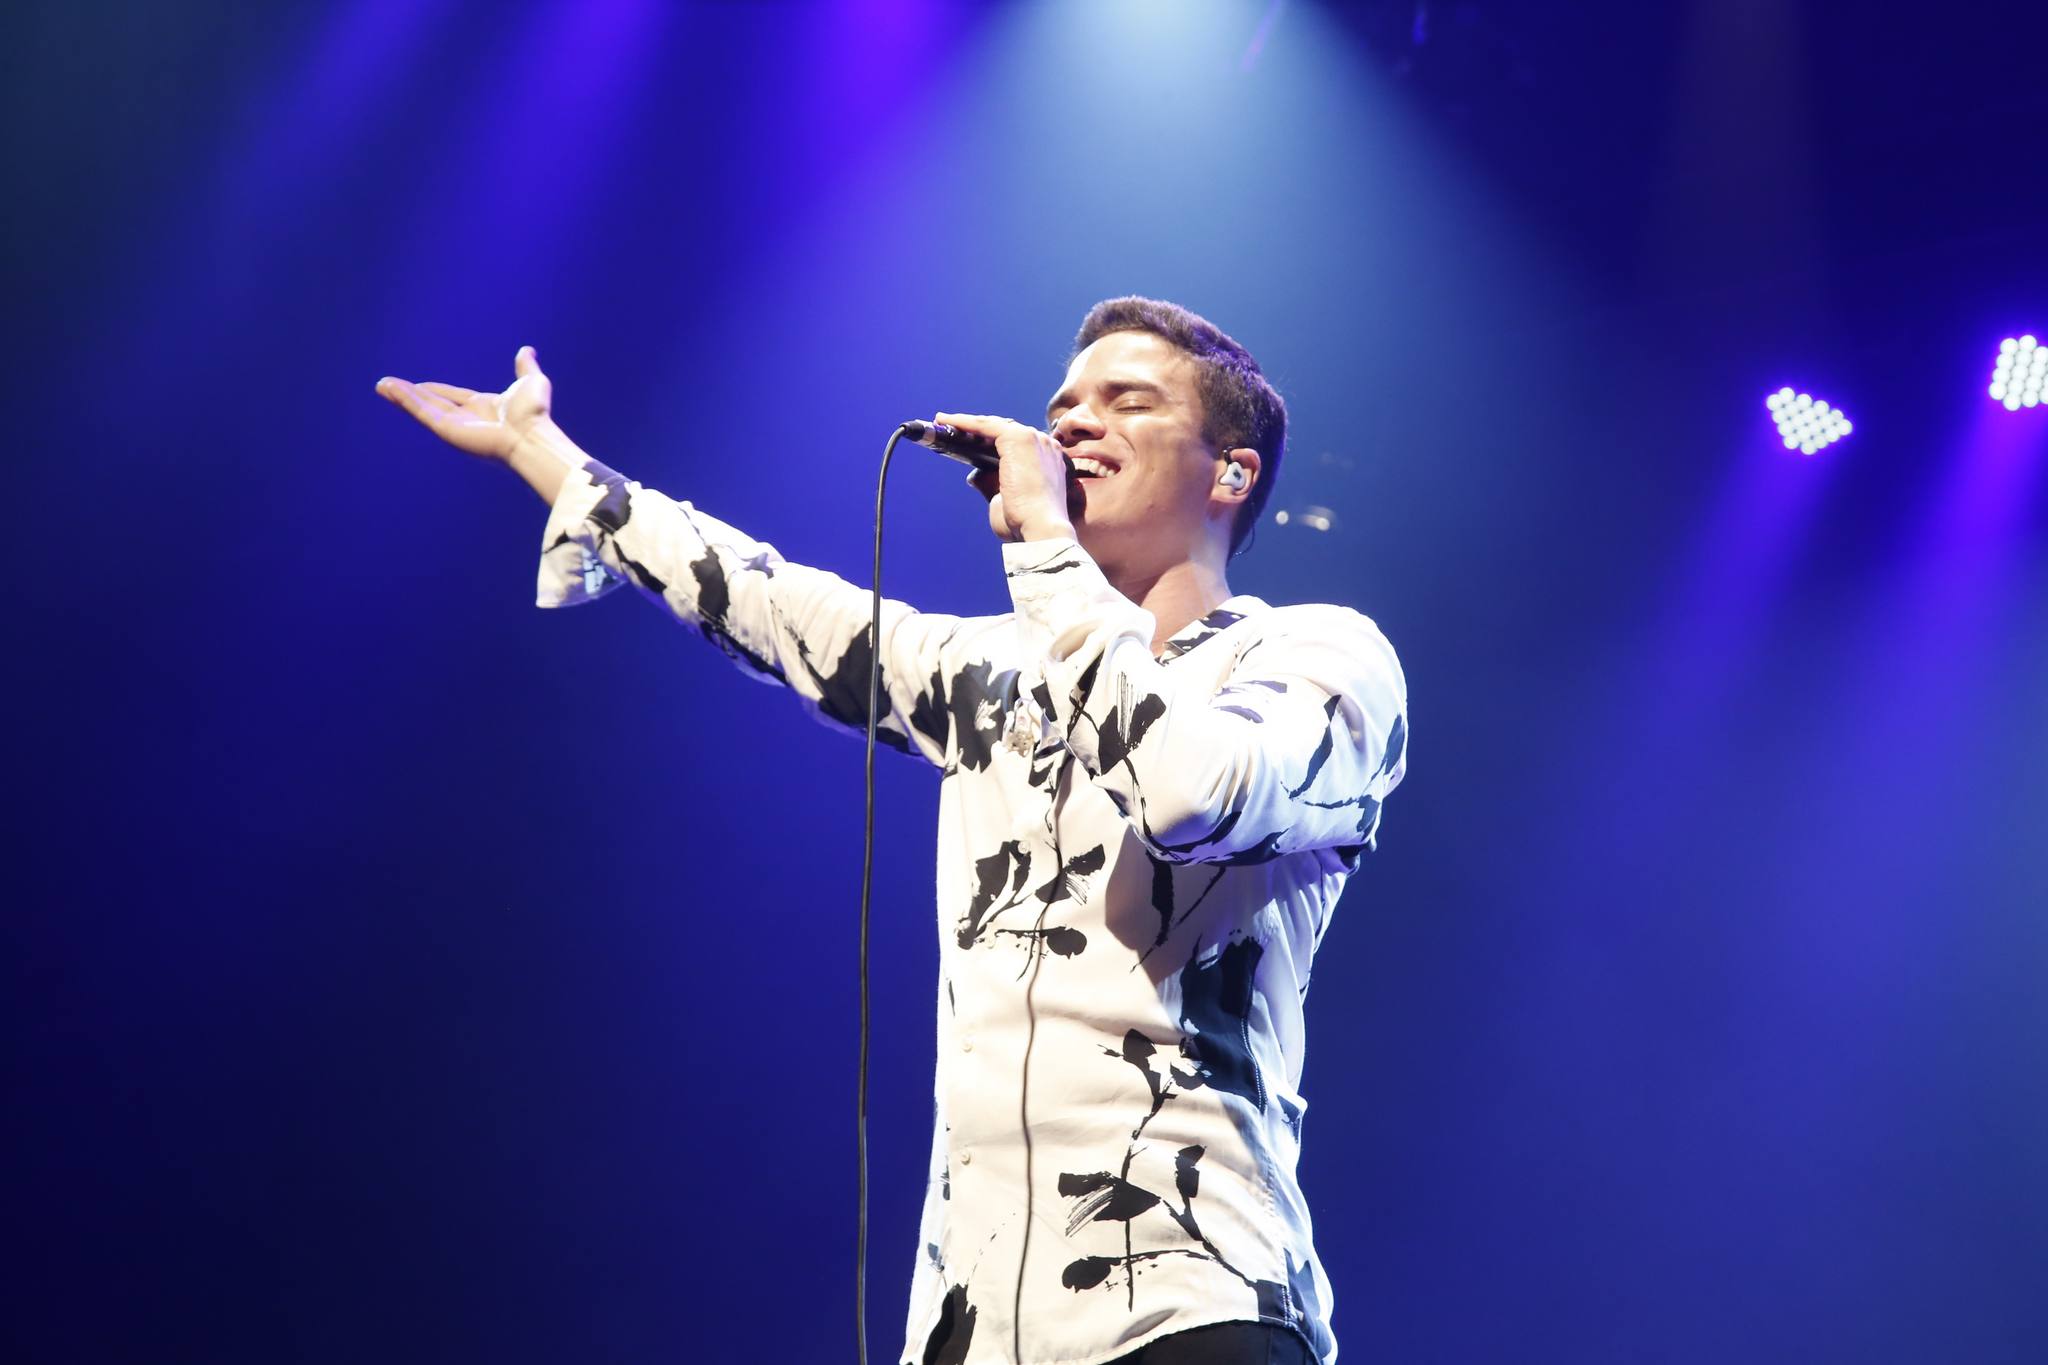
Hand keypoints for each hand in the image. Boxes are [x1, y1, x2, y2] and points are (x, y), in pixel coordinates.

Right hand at [376, 345, 554, 461]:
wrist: (533, 434)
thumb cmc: (535, 415)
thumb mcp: (530, 381)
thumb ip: (525, 366)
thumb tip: (527, 351)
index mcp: (483, 407)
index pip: (452, 396)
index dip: (434, 390)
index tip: (418, 385)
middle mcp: (467, 417)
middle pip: (431, 403)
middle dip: (409, 394)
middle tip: (388, 386)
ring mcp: (455, 425)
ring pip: (422, 408)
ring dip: (401, 396)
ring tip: (382, 386)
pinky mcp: (447, 430)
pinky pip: (422, 412)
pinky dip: (406, 400)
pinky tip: (390, 390)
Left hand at [938, 412, 1075, 542]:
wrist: (1039, 527)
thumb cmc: (1026, 524)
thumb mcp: (1006, 502)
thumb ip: (992, 485)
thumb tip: (975, 475)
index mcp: (1048, 460)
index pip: (1018, 443)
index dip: (993, 440)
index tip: (974, 442)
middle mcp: (1044, 444)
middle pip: (1005, 429)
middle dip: (977, 429)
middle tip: (953, 429)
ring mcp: (1033, 438)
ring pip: (993, 425)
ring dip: (967, 422)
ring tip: (944, 422)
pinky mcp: (1018, 437)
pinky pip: (985, 425)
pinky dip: (964, 422)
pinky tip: (947, 422)